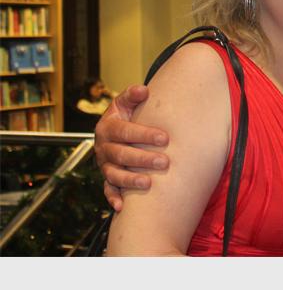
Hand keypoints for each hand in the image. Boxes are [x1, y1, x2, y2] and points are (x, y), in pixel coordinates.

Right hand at [94, 84, 169, 210]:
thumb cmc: (127, 114)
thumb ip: (133, 95)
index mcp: (107, 127)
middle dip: (142, 159)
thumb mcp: (126, 103)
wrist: (116, 128)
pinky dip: (113, 198)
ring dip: (130, 180)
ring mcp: (104, 164)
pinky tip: (122, 207)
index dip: (144, 134)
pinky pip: (108, 189)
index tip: (165, 138)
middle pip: (120, 154)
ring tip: (149, 184)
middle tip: (164, 162)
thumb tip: (143, 90)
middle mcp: (103, 147)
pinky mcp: (107, 177)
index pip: (124, 131)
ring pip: (114, 174)